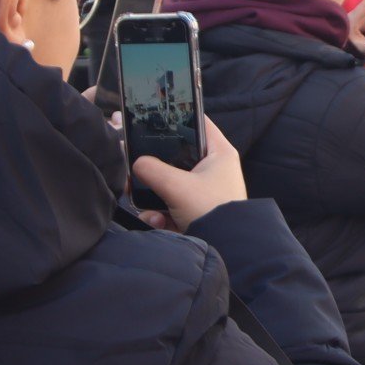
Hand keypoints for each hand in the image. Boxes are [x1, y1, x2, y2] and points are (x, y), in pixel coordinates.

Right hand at [131, 112, 244, 232]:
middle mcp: (214, 169)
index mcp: (219, 153)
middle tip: (137, 173)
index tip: (154, 118)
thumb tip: (137, 164)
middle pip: (176, 156)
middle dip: (154, 169)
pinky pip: (171, 205)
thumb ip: (152, 170)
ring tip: (149, 209)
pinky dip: (161, 215)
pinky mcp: (196, 209)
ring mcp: (205, 190)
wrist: (228, 248)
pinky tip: (158, 222)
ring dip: (154, 198)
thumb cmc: (212, 211)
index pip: (198, 122)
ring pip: (170, 183)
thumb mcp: (177, 186)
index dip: (177, 116)